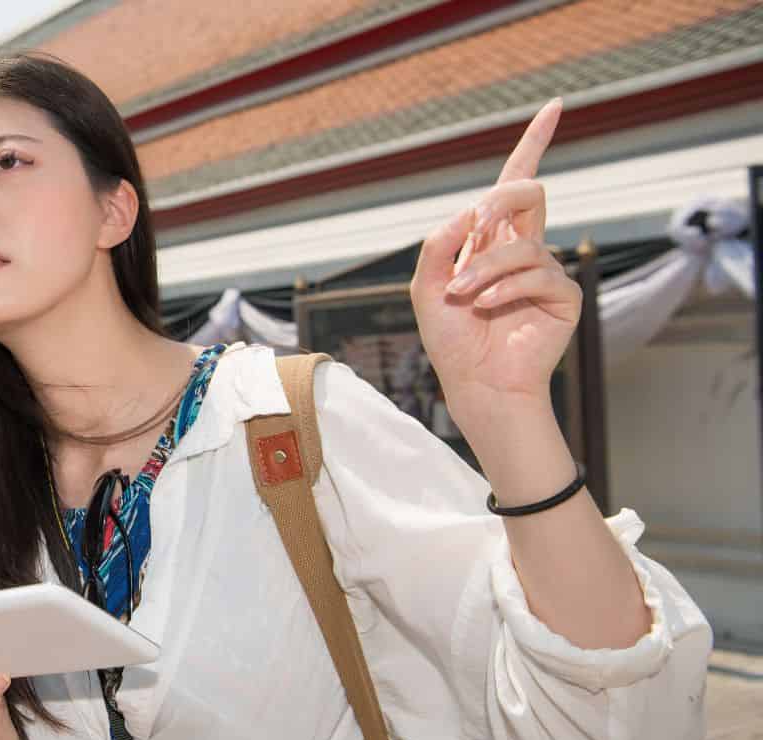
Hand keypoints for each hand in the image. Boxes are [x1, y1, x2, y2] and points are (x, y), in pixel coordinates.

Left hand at [409, 99, 580, 409]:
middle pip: (526, 191)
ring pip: (521, 241)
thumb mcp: (426, 287)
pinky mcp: (563, 296)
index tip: (555, 106)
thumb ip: (439, 245)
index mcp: (490, 239)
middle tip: (471, 232)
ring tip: (464, 299)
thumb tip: (469, 211)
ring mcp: (545, 270)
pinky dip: (503, 290)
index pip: (515, 182)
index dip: (534, 143)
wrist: (473, 383)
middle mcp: (522, 247)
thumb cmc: (450, 339)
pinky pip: (537, 273)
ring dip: (483, 270)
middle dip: (498, 202)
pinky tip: (487, 309)